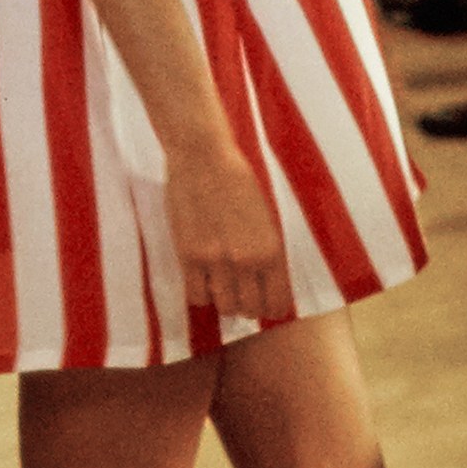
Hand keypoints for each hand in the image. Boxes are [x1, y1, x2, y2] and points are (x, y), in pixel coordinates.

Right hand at [164, 137, 291, 323]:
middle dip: (249, 308)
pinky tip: (203, 281)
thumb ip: (267, 251)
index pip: (277, 302)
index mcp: (271, 249)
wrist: (203, 157)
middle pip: (250, 310)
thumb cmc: (238, 179)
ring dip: (225, 302)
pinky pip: (196, 296)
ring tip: (223, 289)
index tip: (267, 306)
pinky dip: (201, 295)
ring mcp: (215, 261)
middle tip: (244, 297)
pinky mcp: (188, 256)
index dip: (273, 309)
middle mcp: (246, 260)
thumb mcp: (266, 217)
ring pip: (224, 308)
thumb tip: (265, 282)